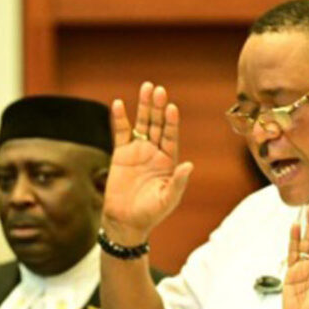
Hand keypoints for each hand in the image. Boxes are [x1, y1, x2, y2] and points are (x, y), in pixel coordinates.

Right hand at [103, 82, 193, 243]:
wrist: (126, 221)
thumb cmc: (151, 213)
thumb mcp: (167, 199)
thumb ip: (177, 182)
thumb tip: (188, 165)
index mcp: (169, 161)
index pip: (171, 136)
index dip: (172, 122)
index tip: (172, 108)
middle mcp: (155, 152)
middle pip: (158, 124)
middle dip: (158, 107)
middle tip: (158, 90)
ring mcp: (138, 150)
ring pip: (142, 123)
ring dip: (144, 106)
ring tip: (146, 87)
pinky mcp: (121, 153)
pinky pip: (121, 132)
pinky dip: (121, 118)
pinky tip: (120, 104)